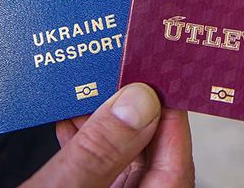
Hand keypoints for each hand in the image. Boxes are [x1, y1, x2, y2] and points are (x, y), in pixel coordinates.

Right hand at [22, 83, 193, 187]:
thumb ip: (100, 150)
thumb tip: (136, 102)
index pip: (175, 161)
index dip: (168, 115)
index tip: (155, 79)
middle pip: (147, 154)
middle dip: (130, 112)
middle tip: (120, 75)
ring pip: (120, 158)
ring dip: (104, 124)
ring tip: (88, 91)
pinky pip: (98, 168)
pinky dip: (86, 144)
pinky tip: (68, 121)